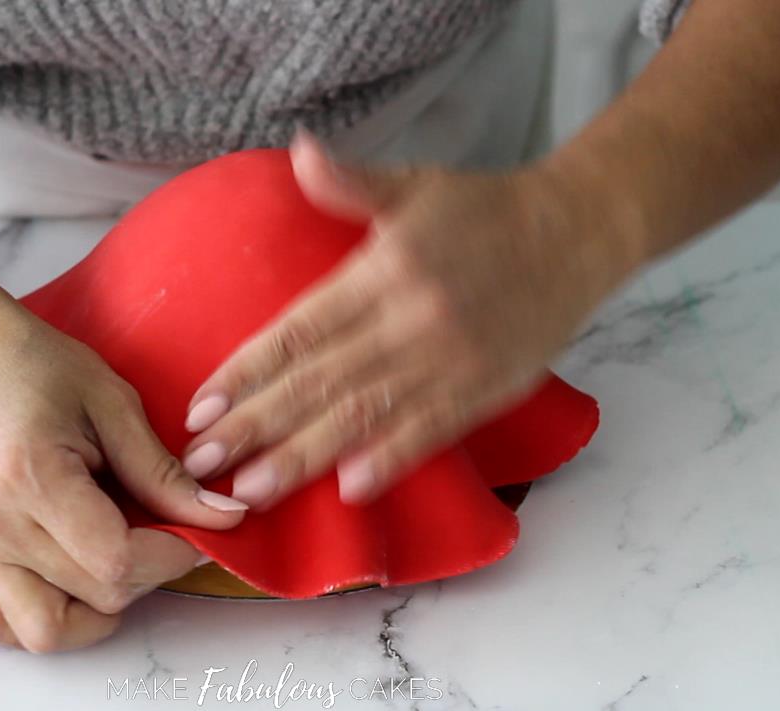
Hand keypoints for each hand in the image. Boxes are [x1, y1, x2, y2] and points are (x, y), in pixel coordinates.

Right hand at [0, 311, 247, 651]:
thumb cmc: (37, 366)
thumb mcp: (113, 402)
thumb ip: (163, 471)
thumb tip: (224, 516)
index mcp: (32, 477)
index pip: (116, 560)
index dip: (171, 555)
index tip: (194, 530)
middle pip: (95, 595)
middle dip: (150, 573)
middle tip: (165, 532)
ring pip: (46, 631)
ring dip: (96, 612)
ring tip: (118, 564)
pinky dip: (42, 620)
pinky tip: (73, 582)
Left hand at [181, 132, 639, 509]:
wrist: (578, 231)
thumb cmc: (484, 208)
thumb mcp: (412, 184)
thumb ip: (350, 182)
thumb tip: (300, 151)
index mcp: (382, 271)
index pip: (298, 331)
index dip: (246, 372)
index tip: (201, 406)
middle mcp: (410, 319)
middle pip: (318, 382)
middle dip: (255, 426)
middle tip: (202, 464)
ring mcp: (449, 360)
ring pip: (363, 415)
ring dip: (303, 457)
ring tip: (252, 491)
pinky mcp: (485, 389)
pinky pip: (431, 431)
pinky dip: (391, 460)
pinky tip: (349, 491)